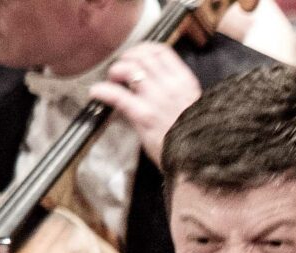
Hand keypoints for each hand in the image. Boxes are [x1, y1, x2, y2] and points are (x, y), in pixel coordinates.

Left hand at [88, 43, 200, 161]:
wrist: (199, 160)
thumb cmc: (195, 137)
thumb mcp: (193, 106)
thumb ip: (176, 92)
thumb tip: (152, 83)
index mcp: (185, 82)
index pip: (161, 52)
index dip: (143, 49)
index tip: (136, 56)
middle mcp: (171, 86)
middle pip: (142, 56)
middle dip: (127, 58)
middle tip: (121, 70)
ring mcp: (156, 99)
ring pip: (129, 68)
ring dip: (116, 70)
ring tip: (112, 80)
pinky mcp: (143, 116)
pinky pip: (117, 95)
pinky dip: (102, 90)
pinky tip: (96, 93)